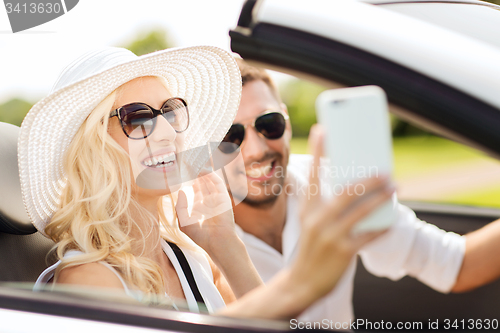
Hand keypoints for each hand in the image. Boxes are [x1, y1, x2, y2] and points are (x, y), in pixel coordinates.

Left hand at [176, 171, 236, 256]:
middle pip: (202, 184)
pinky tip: (203, 170)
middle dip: (195, 174)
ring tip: (194, 163)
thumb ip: (180, 206)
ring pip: (209, 182)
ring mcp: (216, 199)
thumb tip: (181, 191)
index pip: (195, 190)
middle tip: (188, 164)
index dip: (189, 181)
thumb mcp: (184, 221)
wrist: (217, 241)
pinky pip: (217, 183)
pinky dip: (211, 175)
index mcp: (199, 207)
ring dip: (203, 172)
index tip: (182, 173)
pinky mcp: (223, 197)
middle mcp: (208, 202)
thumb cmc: (200, 235)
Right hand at [292, 125, 393, 299]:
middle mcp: (316, 220)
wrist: (301, 282)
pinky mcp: (343, 252)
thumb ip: (324, 206)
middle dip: (368, 179)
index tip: (322, 129)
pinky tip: (390, 221)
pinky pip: (368, 236)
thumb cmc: (310, 249)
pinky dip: (381, 227)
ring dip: (380, 197)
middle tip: (385, 170)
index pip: (313, 176)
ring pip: (361, 210)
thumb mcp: (309, 224)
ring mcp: (329, 236)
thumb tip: (352, 188)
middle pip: (346, 191)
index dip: (317, 151)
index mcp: (307, 209)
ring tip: (394, 187)